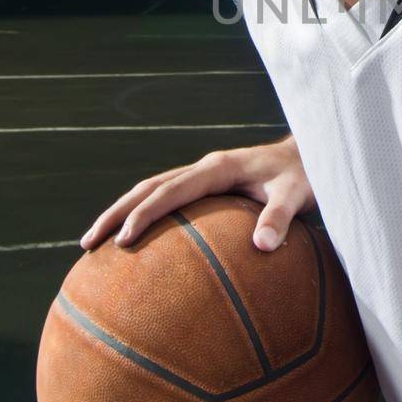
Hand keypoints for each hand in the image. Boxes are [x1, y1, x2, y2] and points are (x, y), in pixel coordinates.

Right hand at [79, 134, 315, 253]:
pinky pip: (168, 200)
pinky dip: (144, 216)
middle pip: (147, 187)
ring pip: (151, 191)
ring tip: (94, 244)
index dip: (144, 214)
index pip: (170, 191)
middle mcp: (205, 168)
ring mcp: (203, 177)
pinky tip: (136, 244)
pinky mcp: (207, 187)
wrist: (313, 155)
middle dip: (115, 213)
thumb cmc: (306, 176)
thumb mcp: (299, 194)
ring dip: (121, 212)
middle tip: (88, 243)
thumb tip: (264, 246)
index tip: (123, 240)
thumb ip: (281, 217)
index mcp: (219, 168)